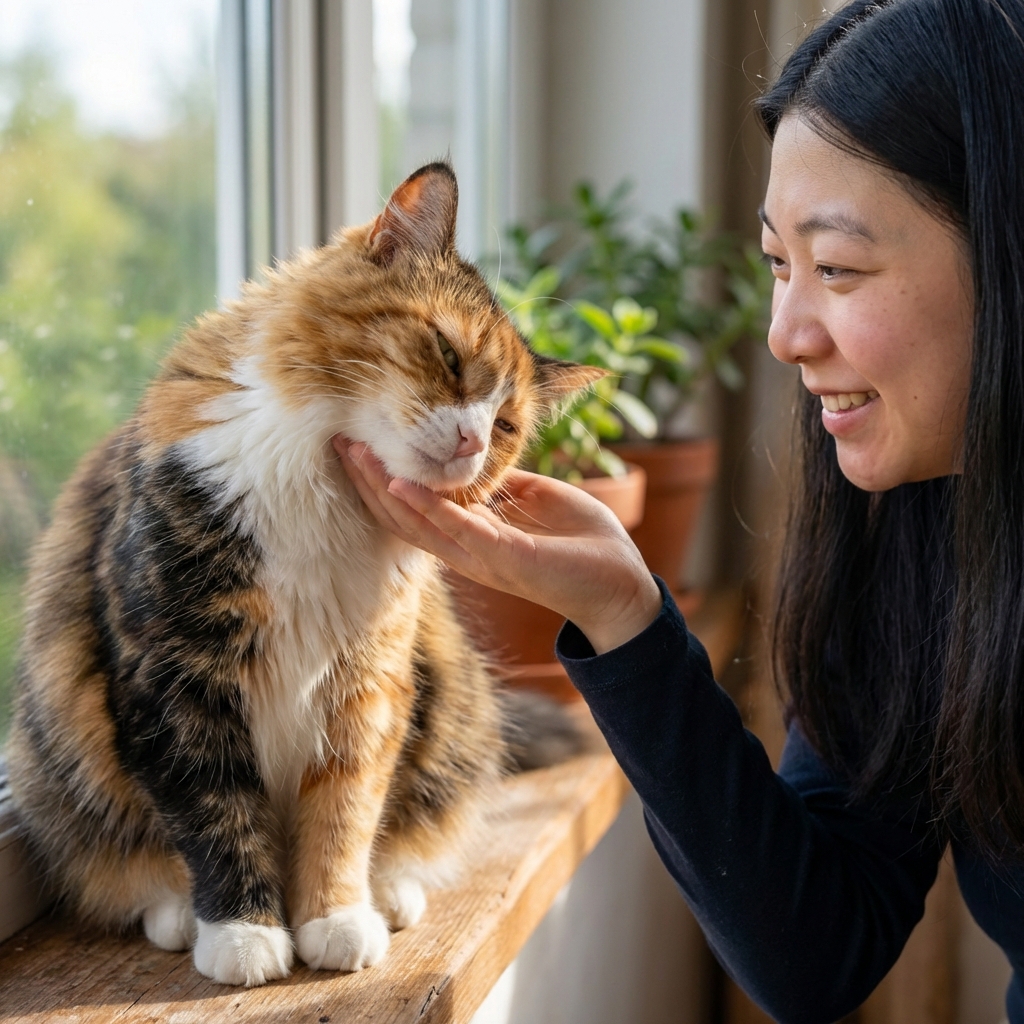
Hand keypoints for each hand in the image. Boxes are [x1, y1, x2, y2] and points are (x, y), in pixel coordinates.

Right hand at [335, 437, 661, 654]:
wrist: (626, 584)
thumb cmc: (586, 546)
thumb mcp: (540, 502)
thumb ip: (506, 487)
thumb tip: (482, 462)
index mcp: (474, 539)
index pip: (416, 511)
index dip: (384, 480)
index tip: (360, 445)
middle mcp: (468, 552)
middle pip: (403, 518)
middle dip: (368, 481)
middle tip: (339, 444)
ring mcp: (482, 558)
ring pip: (418, 524)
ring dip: (384, 489)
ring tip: (356, 456)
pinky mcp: (506, 558)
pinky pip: (458, 529)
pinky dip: (428, 506)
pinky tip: (401, 482)